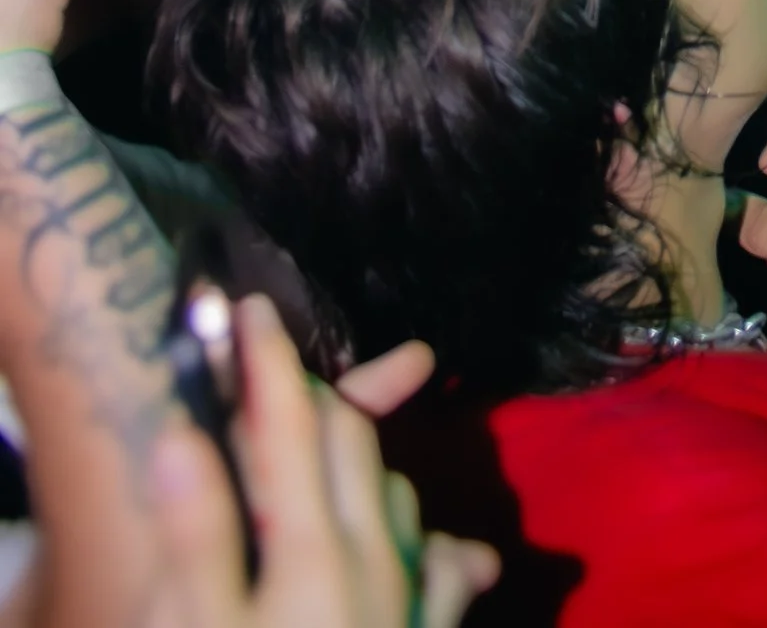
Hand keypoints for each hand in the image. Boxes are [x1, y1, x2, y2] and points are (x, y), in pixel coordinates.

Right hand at [148, 293, 496, 627]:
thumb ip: (196, 535)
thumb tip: (182, 434)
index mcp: (311, 548)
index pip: (292, 423)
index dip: (269, 361)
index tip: (250, 305)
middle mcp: (376, 557)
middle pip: (352, 442)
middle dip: (312, 399)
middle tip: (267, 379)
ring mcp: (413, 598)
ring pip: (397, 494)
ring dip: (363, 466)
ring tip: (324, 454)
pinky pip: (446, 568)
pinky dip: (429, 543)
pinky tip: (428, 548)